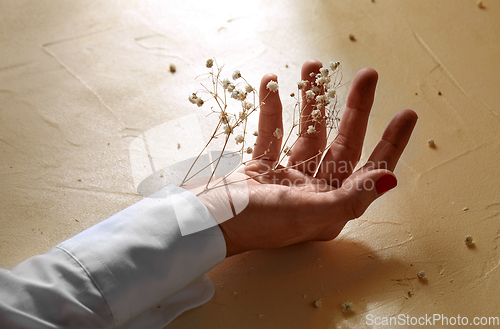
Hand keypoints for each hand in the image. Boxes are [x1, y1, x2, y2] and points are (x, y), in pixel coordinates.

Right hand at [198, 60, 416, 256]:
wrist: (205, 222)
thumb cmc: (258, 224)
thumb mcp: (308, 212)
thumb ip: (350, 198)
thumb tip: (391, 179)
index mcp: (331, 206)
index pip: (368, 170)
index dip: (390, 143)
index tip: (405, 113)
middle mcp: (314, 191)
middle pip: (342, 144)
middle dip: (355, 109)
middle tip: (367, 75)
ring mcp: (287, 178)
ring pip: (307, 133)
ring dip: (311, 101)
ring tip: (313, 67)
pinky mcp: (262, 167)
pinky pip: (271, 133)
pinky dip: (271, 109)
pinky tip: (271, 83)